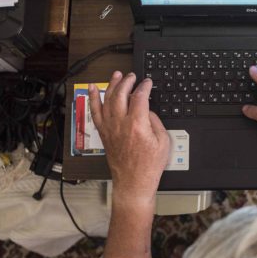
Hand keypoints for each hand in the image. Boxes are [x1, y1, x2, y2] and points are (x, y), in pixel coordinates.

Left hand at [88, 72, 169, 204]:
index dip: (144, 86)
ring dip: (112, 84)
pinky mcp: (104, 133)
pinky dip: (93, 98)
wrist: (133, 182)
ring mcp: (110, 128)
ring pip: (107, 99)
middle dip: (127, 81)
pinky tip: (92, 89)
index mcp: (137, 124)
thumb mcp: (163, 142)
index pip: (140, 97)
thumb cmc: (148, 166)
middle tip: (133, 76)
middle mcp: (121, 124)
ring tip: (117, 75)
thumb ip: (155, 122)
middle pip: (121, 94)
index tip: (148, 83)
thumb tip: (148, 111)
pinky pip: (95, 112)